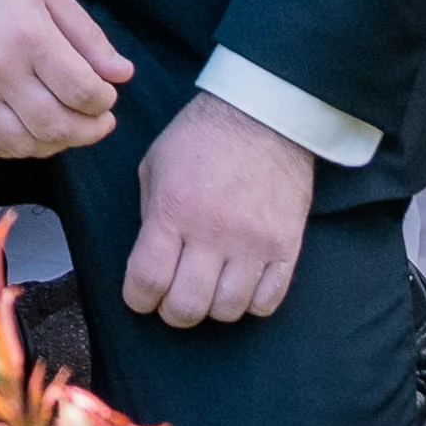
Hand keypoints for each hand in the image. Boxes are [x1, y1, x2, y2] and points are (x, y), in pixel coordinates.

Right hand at [0, 0, 127, 162]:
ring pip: (23, 144)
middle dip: (88, 129)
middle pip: (56, 126)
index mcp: (28, 34)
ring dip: (55, 143)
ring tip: (67, 126)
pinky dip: (16, 148)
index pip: (82, 92)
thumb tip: (122, 75)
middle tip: (99, 119)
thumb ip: (87, 35)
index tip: (107, 93)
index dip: (104, 101)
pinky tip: (30, 130)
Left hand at [124, 93, 312, 326]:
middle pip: (187, 307)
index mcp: (174, 208)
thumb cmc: (203, 136)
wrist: (265, 114)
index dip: (139, 299)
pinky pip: (266, 303)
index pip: (148, 280)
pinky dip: (249, 303)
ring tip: (209, 287)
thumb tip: (153, 261)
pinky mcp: (286, 247)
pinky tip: (241, 283)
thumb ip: (152, 215)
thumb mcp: (156, 164)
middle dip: (173, 311)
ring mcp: (253, 243)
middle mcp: (213, 232)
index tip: (141, 297)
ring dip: (212, 307)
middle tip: (173, 298)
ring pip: (227, 311)